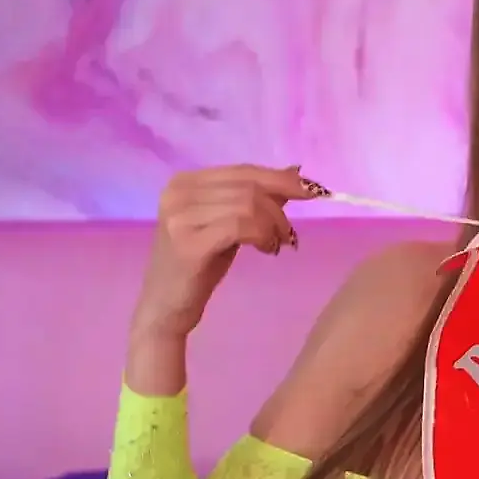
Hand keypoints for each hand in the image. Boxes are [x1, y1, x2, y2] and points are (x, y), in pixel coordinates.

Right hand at [131, 164, 327, 339]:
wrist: (165, 307)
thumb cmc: (198, 266)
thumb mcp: (229, 224)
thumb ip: (255, 198)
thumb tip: (294, 172)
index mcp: (185, 181)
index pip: (244, 171)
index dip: (281, 180)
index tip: (314, 191)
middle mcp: (179, 192)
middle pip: (250, 187)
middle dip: (279, 211)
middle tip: (288, 236)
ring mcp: (180, 216)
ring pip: (249, 205)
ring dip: (273, 226)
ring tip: (276, 246)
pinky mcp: (188, 242)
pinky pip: (241, 226)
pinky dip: (263, 236)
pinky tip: (267, 251)